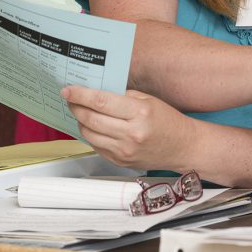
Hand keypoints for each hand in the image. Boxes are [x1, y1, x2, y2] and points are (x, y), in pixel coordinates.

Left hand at [62, 85, 196, 170]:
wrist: (183, 147)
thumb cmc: (169, 122)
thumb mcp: (149, 101)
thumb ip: (123, 96)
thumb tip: (97, 93)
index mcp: (140, 114)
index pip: (101, 102)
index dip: (81, 95)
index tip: (68, 90)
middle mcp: (131, 134)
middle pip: (91, 119)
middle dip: (76, 107)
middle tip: (71, 99)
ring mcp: (124, 151)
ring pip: (89, 134)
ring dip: (81, 122)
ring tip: (82, 112)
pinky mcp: (120, 162)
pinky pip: (96, 146)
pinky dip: (91, 135)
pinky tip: (95, 127)